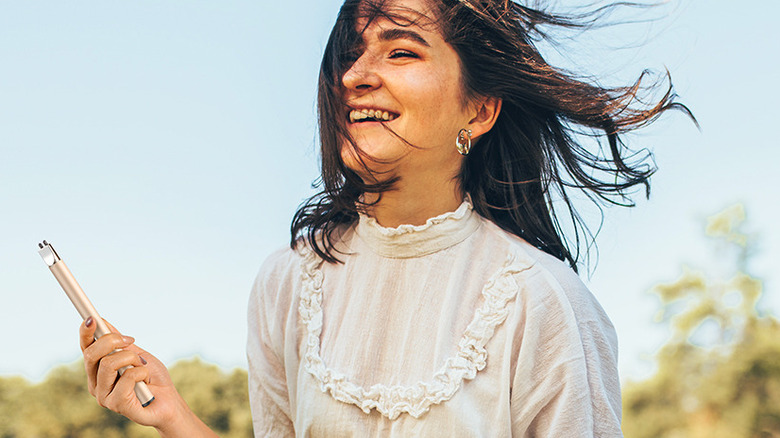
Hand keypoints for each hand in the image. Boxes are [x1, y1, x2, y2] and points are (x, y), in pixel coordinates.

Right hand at [79, 318, 216, 436]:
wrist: (169, 401)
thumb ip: (119, 343)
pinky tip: (145, 382)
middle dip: (113, 341)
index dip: (86, 333)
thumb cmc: (152, 378)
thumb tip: (102, 322)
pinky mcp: (116, 405)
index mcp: (98, 371)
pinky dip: (141, 373)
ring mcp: (104, 396)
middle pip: (91, 355)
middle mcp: (96, 384)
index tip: (92, 318)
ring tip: (142, 366)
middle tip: (131, 340)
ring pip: (108, 364)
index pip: (85, 349)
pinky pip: (126, 378)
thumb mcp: (137, 354)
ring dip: (132, 359)